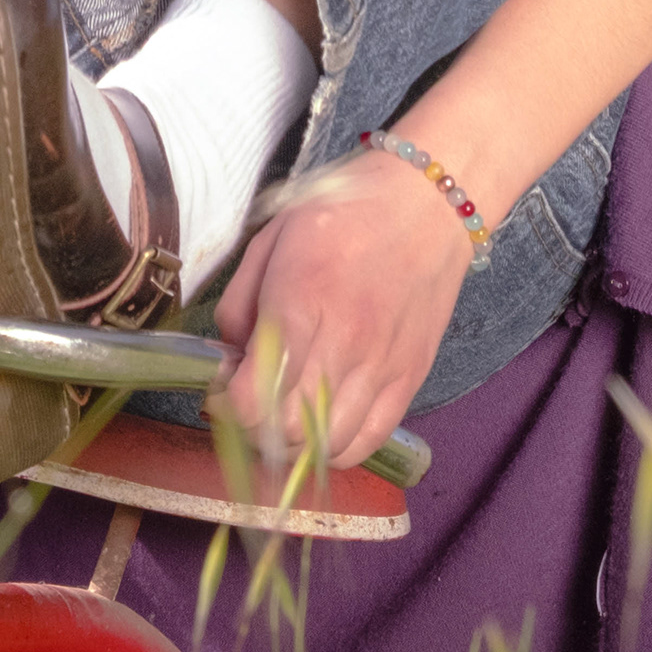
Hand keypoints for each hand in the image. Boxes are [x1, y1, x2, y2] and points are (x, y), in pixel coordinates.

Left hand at [205, 149, 473, 472]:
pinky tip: (322, 426)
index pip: (254, 397)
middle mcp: (342, 343)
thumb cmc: (346, 212)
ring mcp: (381, 366)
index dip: (228, 407)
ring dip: (293, 443)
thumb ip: (240, 302)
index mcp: (300, 302)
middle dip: (253, 428)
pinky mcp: (409, 378)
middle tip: (248, 402)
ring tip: (283, 415)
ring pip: (326, 445)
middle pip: (285, 430)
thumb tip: (232, 358)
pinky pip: (369, 441)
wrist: (428, 202)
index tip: (222, 391)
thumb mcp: (272, 238)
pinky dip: (337, 448)